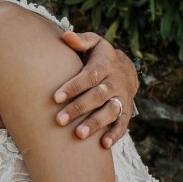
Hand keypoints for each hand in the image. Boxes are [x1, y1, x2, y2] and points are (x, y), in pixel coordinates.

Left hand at [54, 32, 138, 148]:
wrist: (126, 69)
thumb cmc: (99, 56)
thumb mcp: (94, 44)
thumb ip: (81, 41)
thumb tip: (66, 36)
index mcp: (105, 65)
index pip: (89, 76)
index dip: (73, 87)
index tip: (56, 97)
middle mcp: (115, 82)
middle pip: (97, 96)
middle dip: (79, 108)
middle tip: (59, 120)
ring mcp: (122, 98)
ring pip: (110, 112)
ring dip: (95, 123)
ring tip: (79, 134)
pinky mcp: (126, 111)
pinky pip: (123, 124)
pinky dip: (115, 135)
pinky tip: (103, 145)